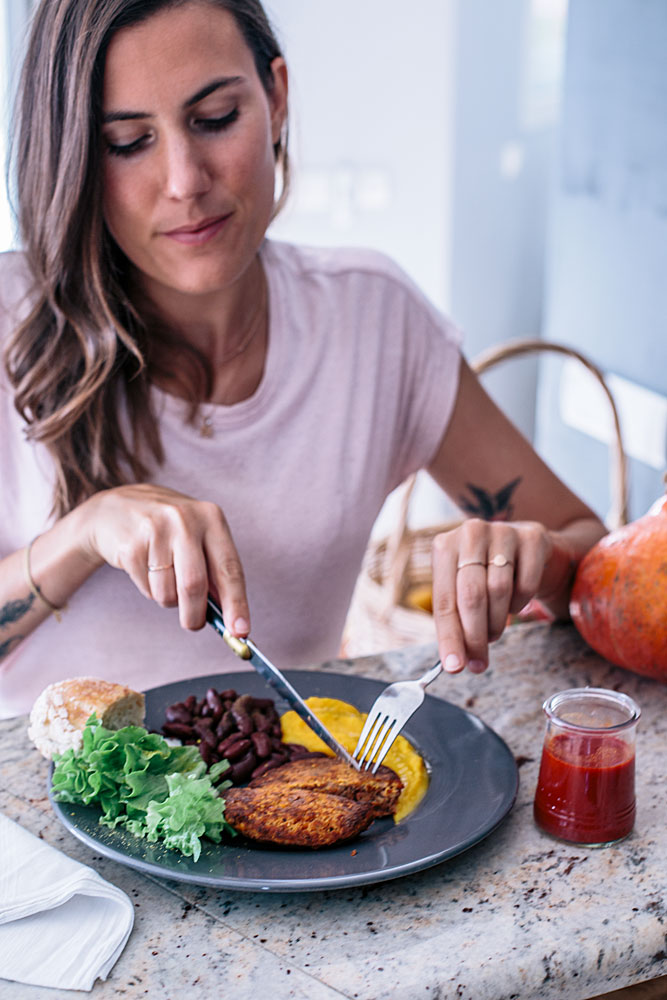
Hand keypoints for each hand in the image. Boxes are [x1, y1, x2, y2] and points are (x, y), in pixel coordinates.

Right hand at [79, 484, 249, 632]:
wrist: (113, 509)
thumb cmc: (166, 530)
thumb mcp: (196, 537)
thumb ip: (213, 571)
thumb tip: (230, 618)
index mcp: (211, 517)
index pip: (230, 568)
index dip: (237, 603)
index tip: (240, 632)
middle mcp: (185, 520)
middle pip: (195, 585)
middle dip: (195, 615)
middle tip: (193, 624)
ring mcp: (155, 530)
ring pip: (167, 592)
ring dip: (167, 599)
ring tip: (162, 577)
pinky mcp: (130, 545)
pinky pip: (146, 588)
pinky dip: (149, 589)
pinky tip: (144, 568)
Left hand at [431, 517, 553, 673]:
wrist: (522, 546)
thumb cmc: (484, 573)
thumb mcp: (462, 589)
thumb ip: (456, 621)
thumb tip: (457, 662)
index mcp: (445, 546)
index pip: (444, 600)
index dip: (450, 637)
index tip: (455, 667)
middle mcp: (471, 533)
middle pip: (472, 596)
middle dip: (476, 636)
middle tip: (479, 661)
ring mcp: (503, 531)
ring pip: (499, 591)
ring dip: (498, 621)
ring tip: (495, 631)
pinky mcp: (533, 537)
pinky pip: (527, 584)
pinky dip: (521, 603)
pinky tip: (514, 605)